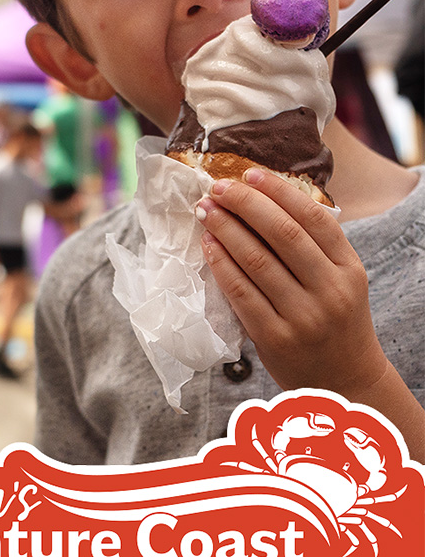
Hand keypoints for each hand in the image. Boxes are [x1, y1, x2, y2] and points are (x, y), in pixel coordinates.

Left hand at [194, 168, 387, 396]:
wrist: (345, 382)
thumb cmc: (335, 321)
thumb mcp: (341, 280)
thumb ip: (314, 246)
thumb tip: (266, 200)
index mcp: (350, 269)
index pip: (315, 218)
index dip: (279, 191)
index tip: (249, 174)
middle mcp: (331, 290)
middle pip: (283, 234)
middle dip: (245, 204)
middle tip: (218, 188)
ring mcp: (304, 316)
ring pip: (257, 260)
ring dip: (226, 230)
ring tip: (206, 211)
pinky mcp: (275, 338)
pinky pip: (241, 293)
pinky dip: (221, 264)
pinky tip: (208, 245)